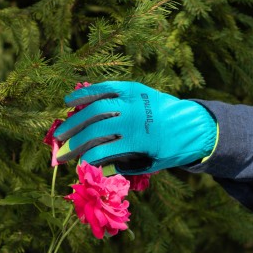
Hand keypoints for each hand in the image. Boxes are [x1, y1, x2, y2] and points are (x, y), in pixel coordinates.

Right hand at [55, 81, 216, 173]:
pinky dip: (87, 94)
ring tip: (60, 132)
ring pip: (96, 108)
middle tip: (59, 152)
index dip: (85, 159)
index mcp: (140, 141)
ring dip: (74, 120)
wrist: (194, 126)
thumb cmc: (171, 150)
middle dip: (73, 141)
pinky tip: (70, 100)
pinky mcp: (133, 87)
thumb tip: (96, 165)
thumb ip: (125, 165)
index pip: (102, 151)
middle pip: (94, 129)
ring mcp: (133, 100)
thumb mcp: (151, 163)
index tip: (74, 165)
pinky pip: (106, 88)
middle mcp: (134, 118)